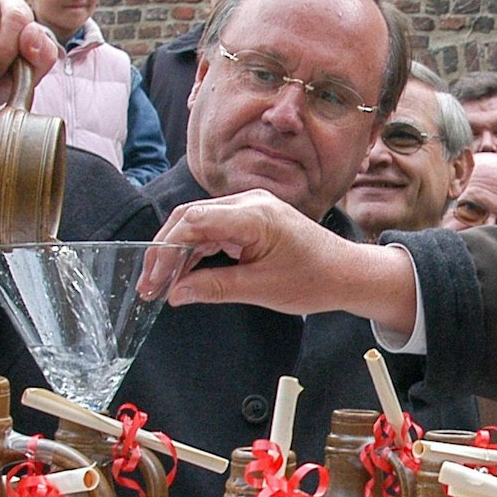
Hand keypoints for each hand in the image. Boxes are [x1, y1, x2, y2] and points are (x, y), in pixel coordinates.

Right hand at [154, 189, 420, 331]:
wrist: (347, 274)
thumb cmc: (314, 280)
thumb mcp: (261, 289)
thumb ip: (215, 287)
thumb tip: (176, 293)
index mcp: (254, 214)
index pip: (193, 222)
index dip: (165, 250)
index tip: (153, 281)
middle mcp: (249, 203)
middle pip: (189, 219)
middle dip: (164, 251)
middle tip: (148, 285)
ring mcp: (250, 209)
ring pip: (198, 224)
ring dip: (178, 253)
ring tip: (161, 285)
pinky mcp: (251, 220)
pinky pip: (214, 230)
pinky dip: (196, 251)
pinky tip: (184, 274)